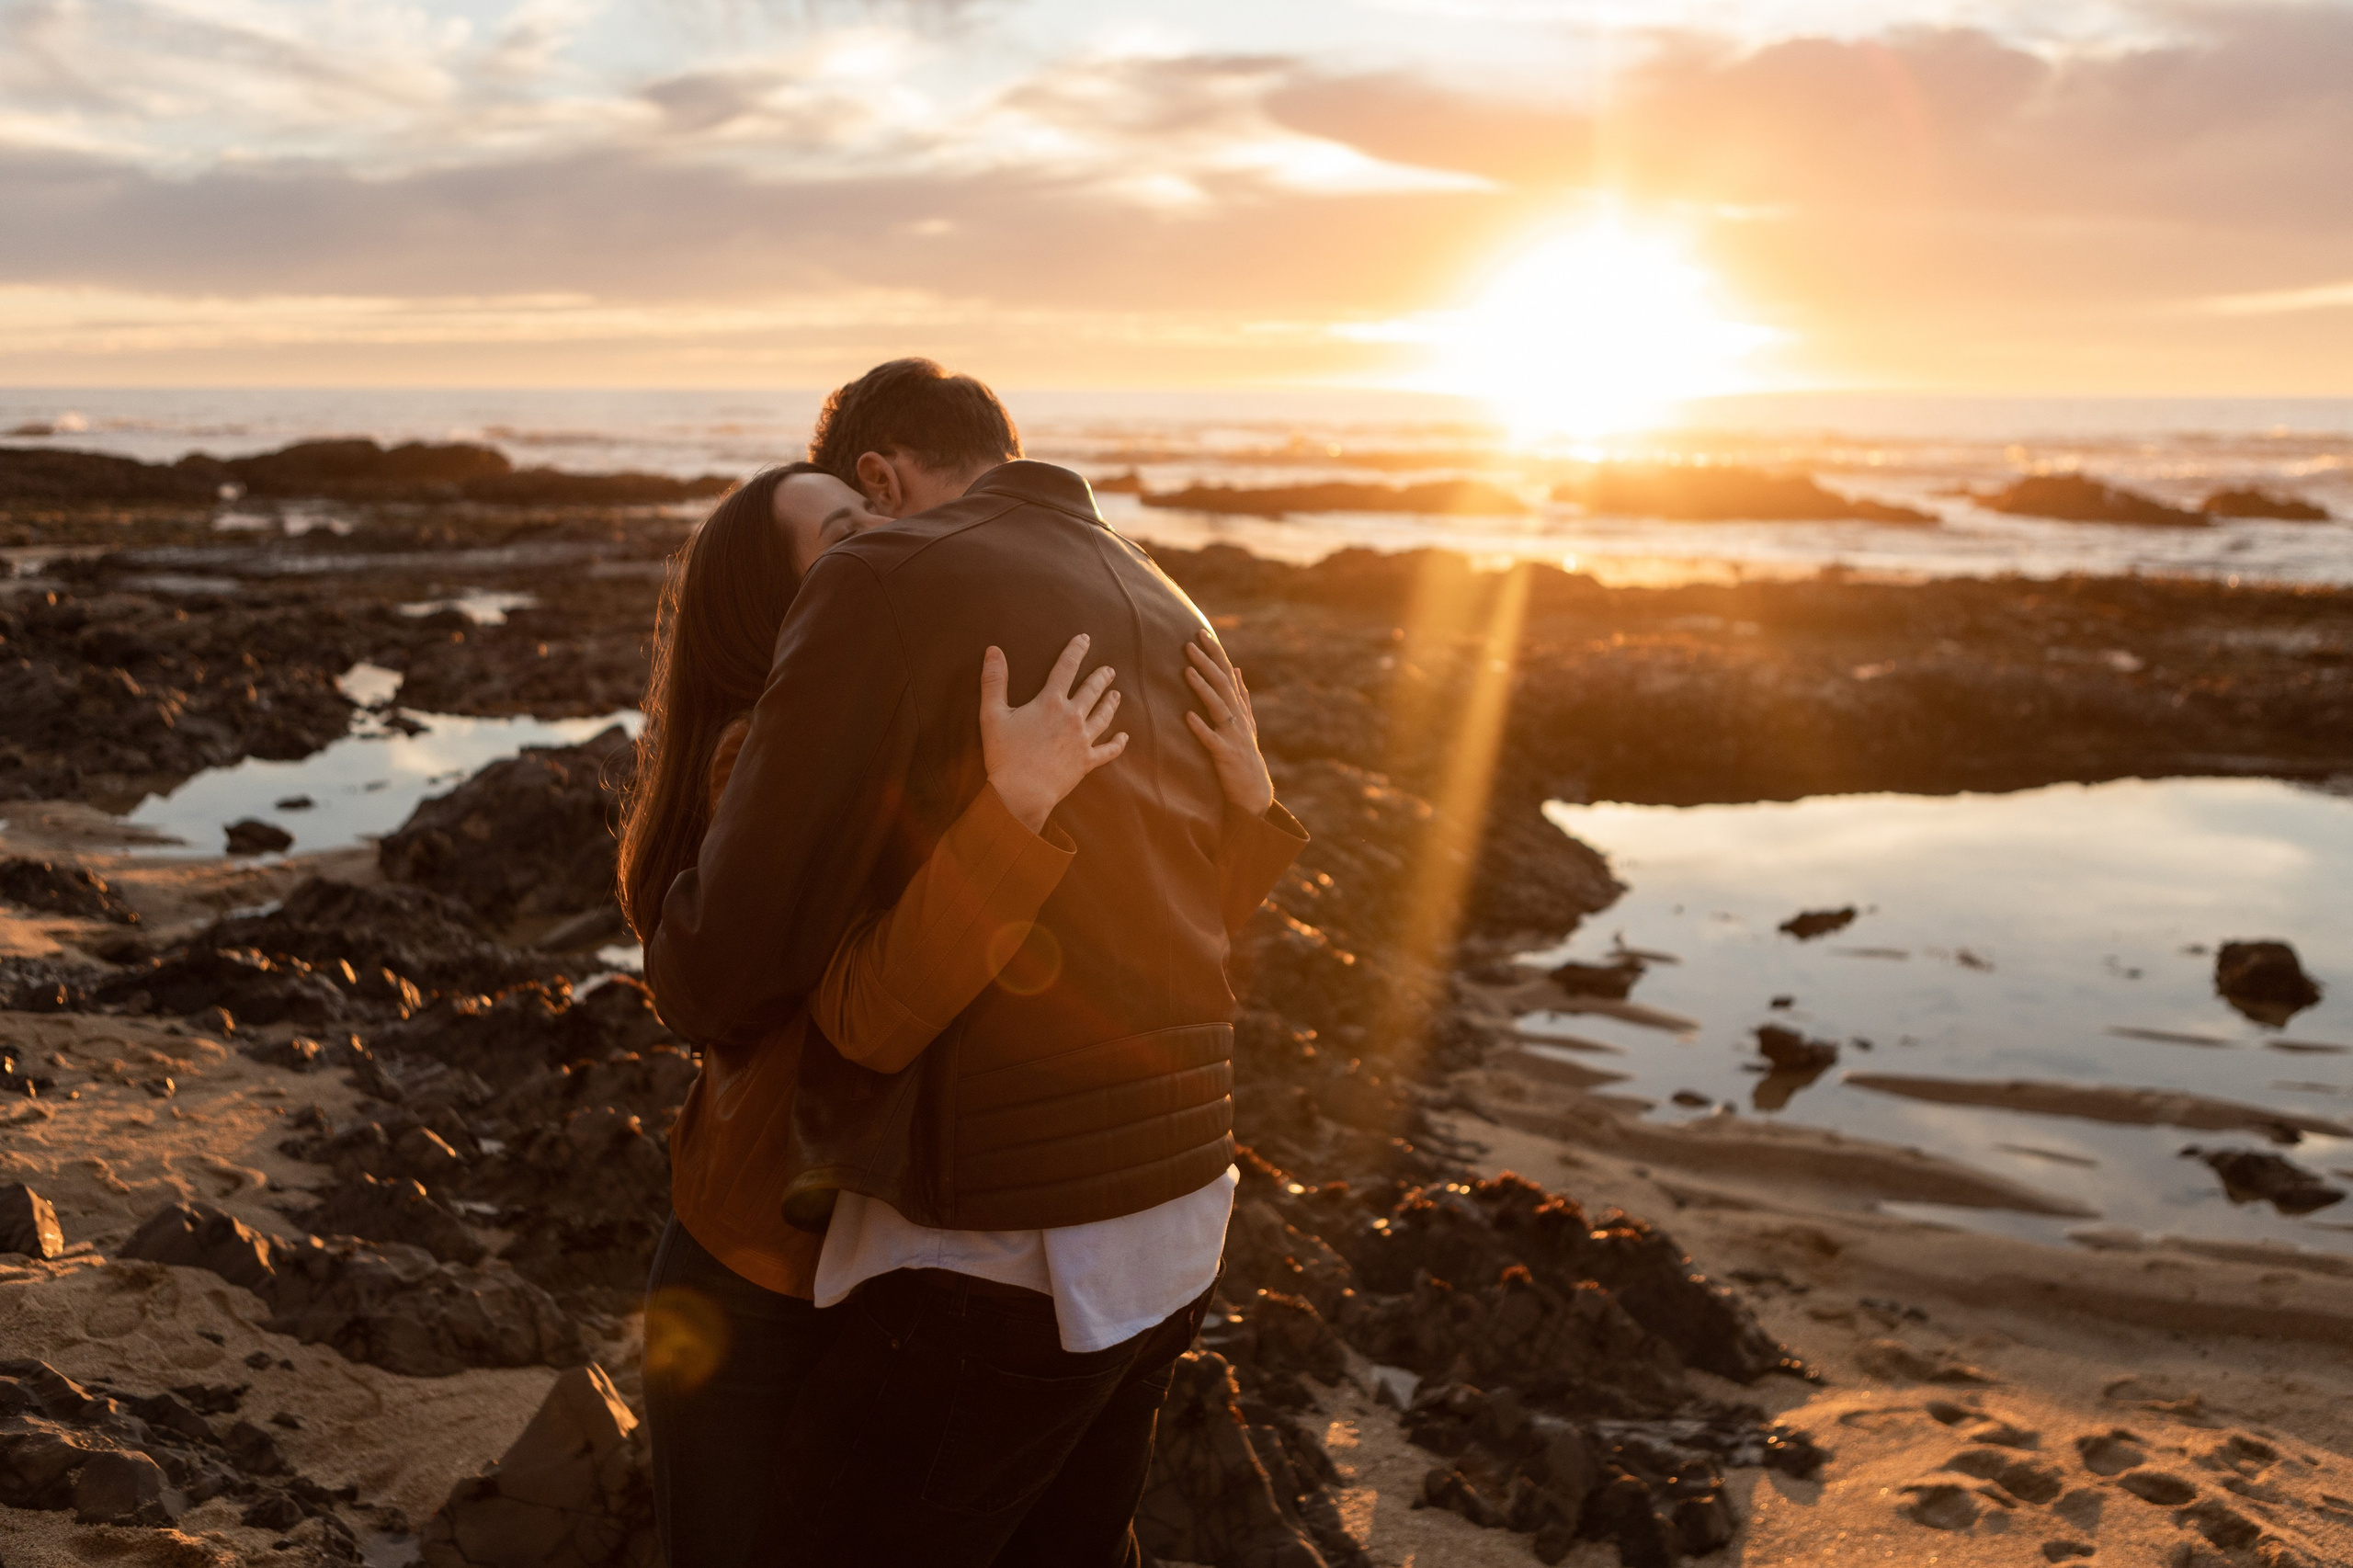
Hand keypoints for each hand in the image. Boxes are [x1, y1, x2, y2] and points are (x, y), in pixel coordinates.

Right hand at [981, 634, 1127, 832]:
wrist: (1022, 793)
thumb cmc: (1004, 755)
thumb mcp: (992, 714)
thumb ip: (994, 681)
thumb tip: (993, 651)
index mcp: (1050, 702)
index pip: (1066, 668)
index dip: (1076, 650)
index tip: (1084, 639)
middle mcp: (1072, 717)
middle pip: (1092, 690)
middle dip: (1101, 677)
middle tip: (1108, 670)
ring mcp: (1083, 740)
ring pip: (1104, 716)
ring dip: (1111, 703)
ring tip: (1116, 693)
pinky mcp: (1087, 762)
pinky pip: (1108, 750)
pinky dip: (1118, 743)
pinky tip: (1124, 736)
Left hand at [1183, 630, 1273, 816]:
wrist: (1253, 790)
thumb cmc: (1244, 754)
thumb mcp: (1245, 722)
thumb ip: (1240, 695)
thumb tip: (1236, 668)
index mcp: (1239, 708)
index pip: (1227, 674)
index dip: (1216, 653)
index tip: (1202, 633)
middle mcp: (1238, 718)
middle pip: (1222, 685)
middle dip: (1206, 663)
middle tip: (1189, 644)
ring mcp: (1233, 736)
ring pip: (1218, 707)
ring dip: (1203, 688)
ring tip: (1187, 671)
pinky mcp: (1225, 755)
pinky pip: (1211, 740)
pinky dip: (1201, 728)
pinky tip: (1188, 716)